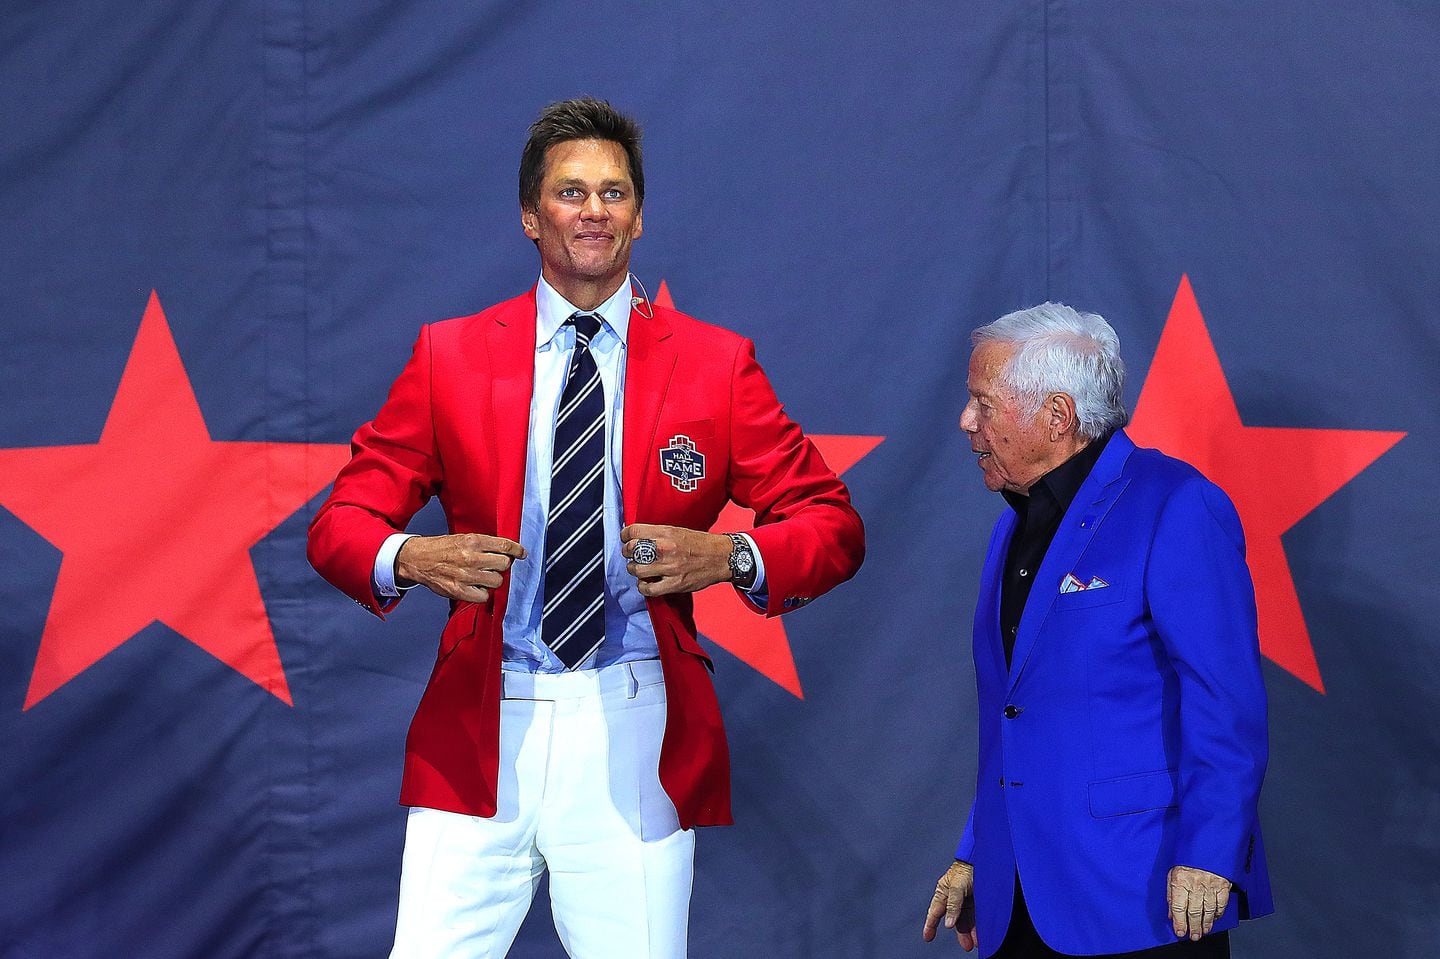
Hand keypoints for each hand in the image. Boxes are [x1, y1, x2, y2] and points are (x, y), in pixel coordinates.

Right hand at [395, 533, 525, 603]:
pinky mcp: (459, 591)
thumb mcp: (463, 538)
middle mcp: (471, 557)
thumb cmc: (442, 548)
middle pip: (504, 565)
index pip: (504, 545)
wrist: (417, 559)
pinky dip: (482, 593)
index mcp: (472, 541)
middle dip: (502, 565)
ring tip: (483, 576)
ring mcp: (465, 575)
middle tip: (495, 566)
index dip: (517, 550)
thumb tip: (506, 551)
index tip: (521, 553)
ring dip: (493, 580)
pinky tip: (476, 587)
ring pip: (497, 581)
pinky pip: (484, 596)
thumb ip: (484, 544)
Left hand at [620, 524, 731, 595]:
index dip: (625, 535)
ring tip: (640, 569)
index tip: (626, 539)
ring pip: (636, 569)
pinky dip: (643, 587)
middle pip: (632, 550)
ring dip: (635, 570)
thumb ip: (657, 534)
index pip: (634, 531)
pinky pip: (648, 589)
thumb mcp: (677, 530)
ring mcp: (670, 567)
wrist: (722, 557)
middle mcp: (666, 548)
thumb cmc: (700, 544)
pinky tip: (647, 583)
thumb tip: (636, 536)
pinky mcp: (675, 584)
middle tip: (631, 555)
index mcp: (667, 532)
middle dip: (628, 553)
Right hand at [922, 860, 976, 949]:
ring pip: (966, 920)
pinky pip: (975, 916)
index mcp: (943, 892)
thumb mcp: (957, 887)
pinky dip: (977, 925)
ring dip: (970, 932)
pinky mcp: (976, 900)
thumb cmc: (966, 869)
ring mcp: (966, 899)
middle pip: (954, 920)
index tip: (927, 938)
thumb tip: (948, 924)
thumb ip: (953, 905)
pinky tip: (981, 933)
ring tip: (976, 942)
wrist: (984, 858)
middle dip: (960, 934)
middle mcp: (954, 898)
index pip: (935, 912)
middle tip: (966, 945)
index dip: (930, 925)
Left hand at [1167, 865, 1231, 940]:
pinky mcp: (1223, 885)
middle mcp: (1195, 884)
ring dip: (1205, 924)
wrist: (1207, 844)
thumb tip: (1171, 914)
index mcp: (1180, 880)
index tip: (1180, 932)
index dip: (1179, 922)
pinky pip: (1221, 904)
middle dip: (1193, 927)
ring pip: (1208, 911)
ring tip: (1203, 932)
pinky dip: (1218, 914)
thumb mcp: (1172, 872)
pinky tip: (1214, 919)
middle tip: (1193, 936)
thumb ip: (1170, 894)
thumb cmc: (1187, 859)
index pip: (1178, 907)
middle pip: (1193, 911)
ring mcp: (1210, 885)